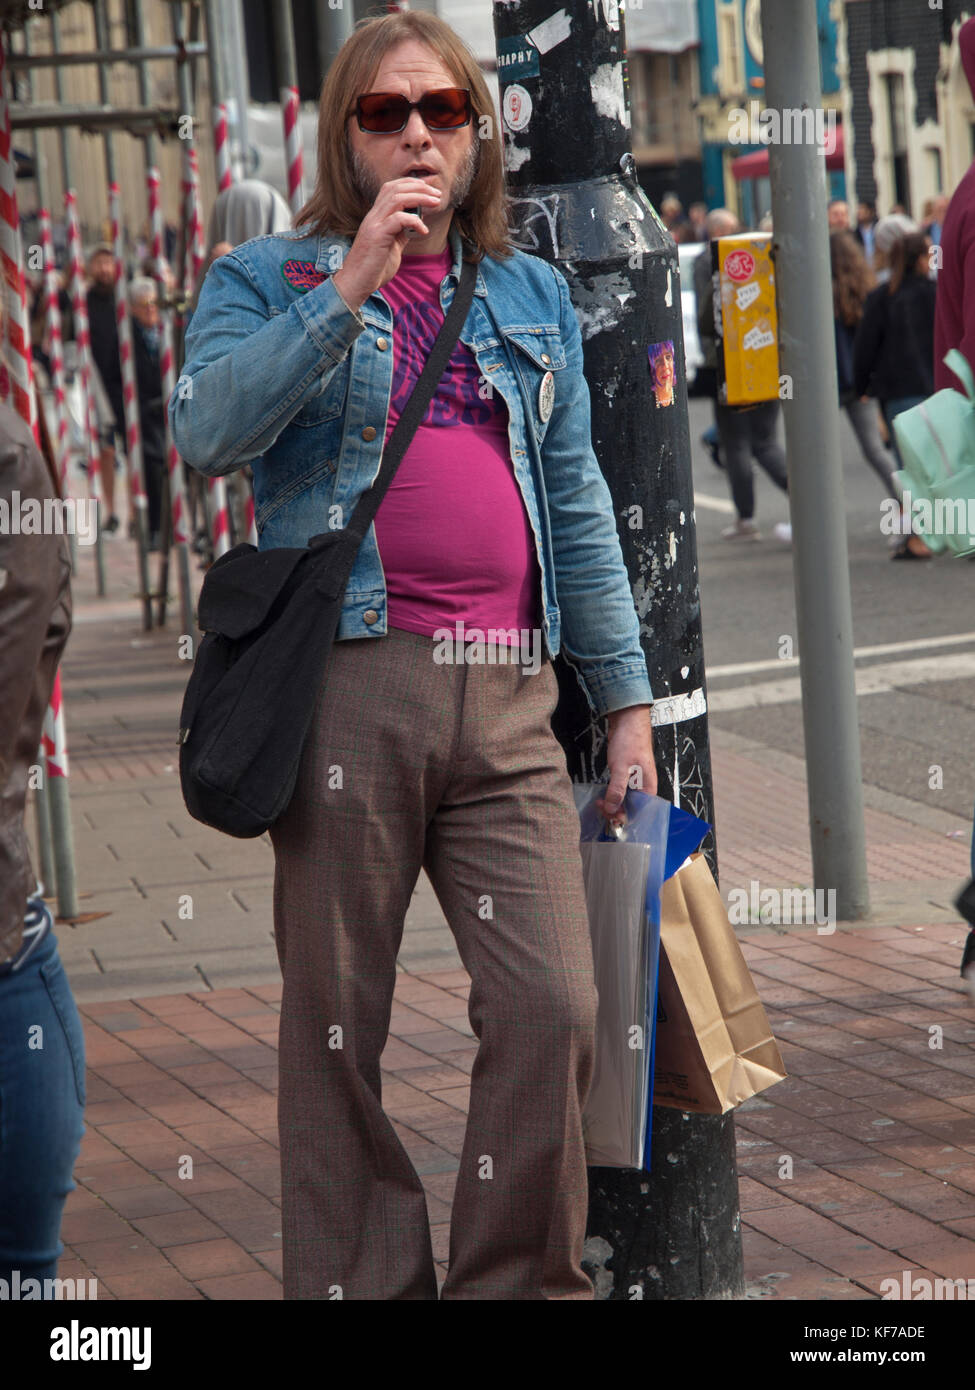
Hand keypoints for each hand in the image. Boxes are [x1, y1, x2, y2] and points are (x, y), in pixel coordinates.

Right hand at [331, 177, 442, 311]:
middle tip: (437, 194)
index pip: (391, 188)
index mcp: (376, 217)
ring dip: (419, 198)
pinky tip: (424, 231)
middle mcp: (373, 217)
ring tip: (435, 203)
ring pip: (397, 198)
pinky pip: (398, 219)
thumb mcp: (391, 246)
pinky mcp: (377, 236)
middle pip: (395, 188)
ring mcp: (374, 224)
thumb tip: (416, 223)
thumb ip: (401, 232)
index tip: (429, 190)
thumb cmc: (373, 268)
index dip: (410, 185)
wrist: (356, 284)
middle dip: (419, 187)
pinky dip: (414, 221)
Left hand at [596, 704, 656, 825]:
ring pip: (624, 800)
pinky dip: (611, 794)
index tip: (608, 815)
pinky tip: (603, 796)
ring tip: (599, 803)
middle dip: (615, 810)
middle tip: (600, 807)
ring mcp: (635, 781)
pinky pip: (620, 791)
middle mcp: (644, 787)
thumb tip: (611, 808)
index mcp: (648, 788)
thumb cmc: (630, 742)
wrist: (628, 721)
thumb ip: (617, 789)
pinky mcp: (627, 776)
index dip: (623, 817)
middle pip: (631, 808)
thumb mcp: (621, 768)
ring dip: (612, 803)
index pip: (638, 812)